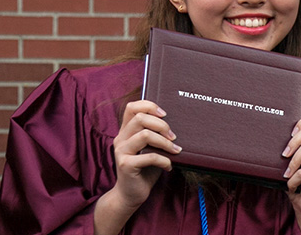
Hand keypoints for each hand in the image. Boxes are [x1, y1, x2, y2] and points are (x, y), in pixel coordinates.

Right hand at [95, 100, 179, 233]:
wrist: (131, 194)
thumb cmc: (145, 169)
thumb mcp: (150, 148)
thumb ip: (156, 135)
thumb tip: (180, 123)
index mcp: (126, 131)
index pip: (132, 107)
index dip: (149, 105)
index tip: (165, 114)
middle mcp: (121, 138)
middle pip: (140, 118)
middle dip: (162, 125)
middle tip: (173, 136)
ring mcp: (121, 151)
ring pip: (145, 135)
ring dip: (165, 142)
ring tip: (175, 150)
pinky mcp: (125, 165)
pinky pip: (150, 156)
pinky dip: (164, 160)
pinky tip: (168, 167)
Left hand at [284, 116, 300, 234]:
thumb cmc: (299, 188)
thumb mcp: (293, 167)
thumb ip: (290, 154)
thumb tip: (270, 143)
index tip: (290, 134)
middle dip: (294, 139)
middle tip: (284, 154)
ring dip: (293, 160)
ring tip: (287, 173)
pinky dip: (294, 179)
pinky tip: (292, 186)